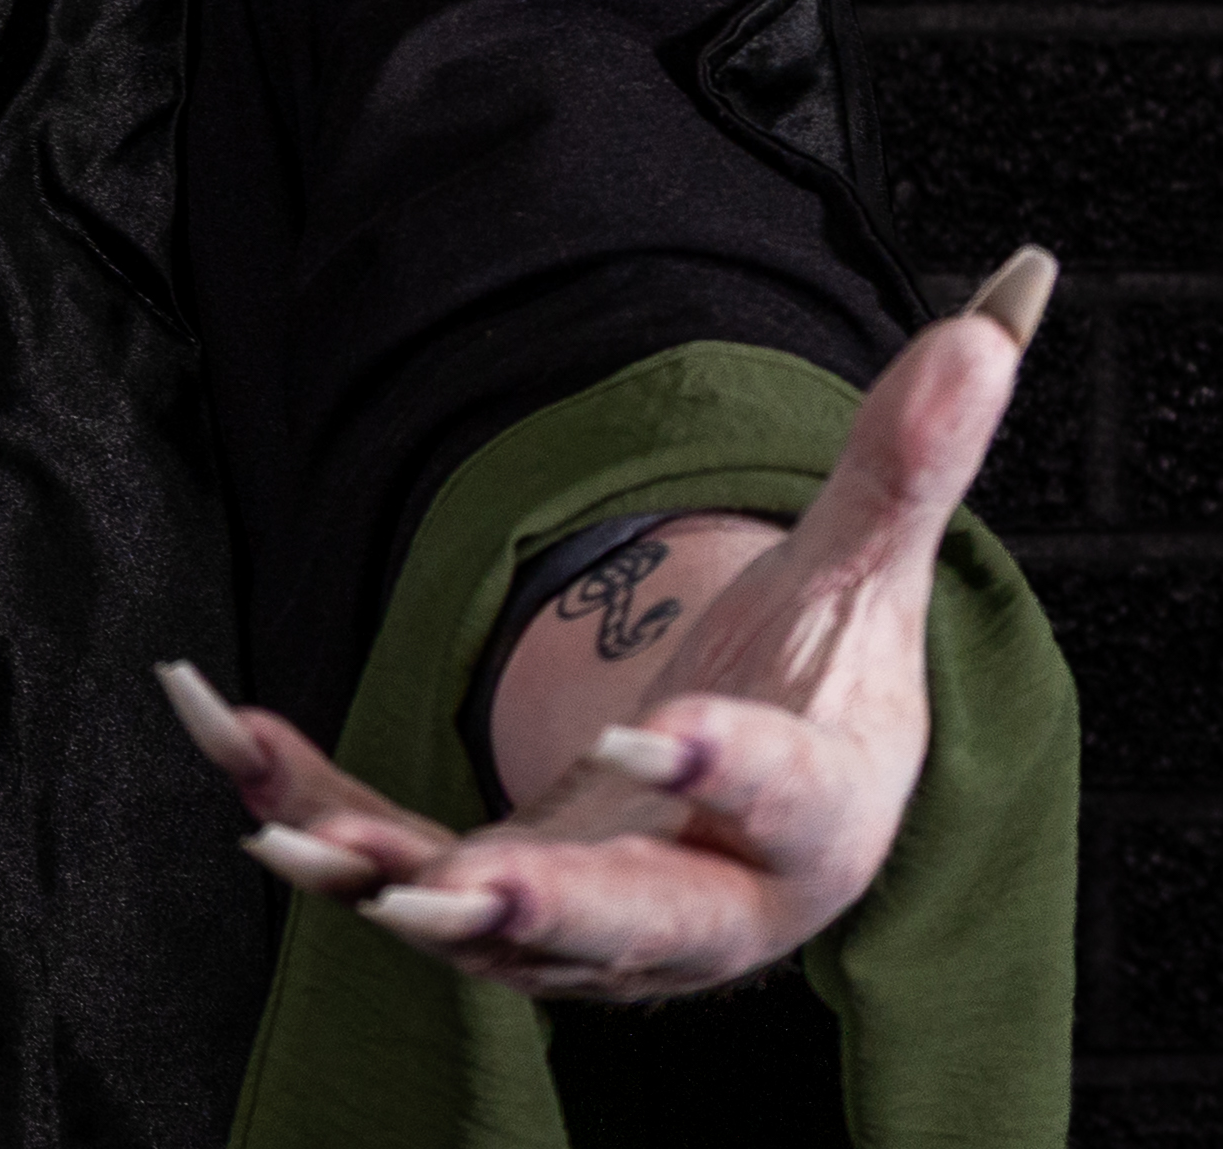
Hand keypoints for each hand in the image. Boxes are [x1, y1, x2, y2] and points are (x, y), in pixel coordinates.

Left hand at [157, 246, 1053, 1002]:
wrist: (758, 811)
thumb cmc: (818, 691)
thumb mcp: (861, 578)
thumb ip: (910, 460)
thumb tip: (1001, 302)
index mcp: (817, 813)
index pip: (779, 797)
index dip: (725, 765)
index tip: (667, 729)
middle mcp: (704, 896)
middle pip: (630, 918)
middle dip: (544, 908)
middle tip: (459, 897)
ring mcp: (586, 912)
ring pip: (481, 918)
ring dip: (382, 879)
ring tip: (291, 846)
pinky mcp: (486, 894)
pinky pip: (383, 852)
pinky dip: (301, 801)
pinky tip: (221, 725)